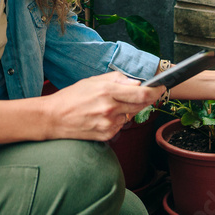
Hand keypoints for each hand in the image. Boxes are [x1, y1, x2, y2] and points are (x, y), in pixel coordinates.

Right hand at [40, 72, 164, 140]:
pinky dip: (117, 120)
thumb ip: (117, 79)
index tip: (162, 87)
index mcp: (107, 91)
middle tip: (142, 94)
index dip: (157, 90)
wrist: (53, 118)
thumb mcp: (92, 81)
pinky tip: (102, 116)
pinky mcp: (106, 135)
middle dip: (145, 99)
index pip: (142, 92)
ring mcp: (109, 124)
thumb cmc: (71, 97)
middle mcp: (110, 108)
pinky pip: (120, 126)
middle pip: (141, 105)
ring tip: (108, 106)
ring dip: (127, 110)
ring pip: (130, 115)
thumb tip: (136, 81)